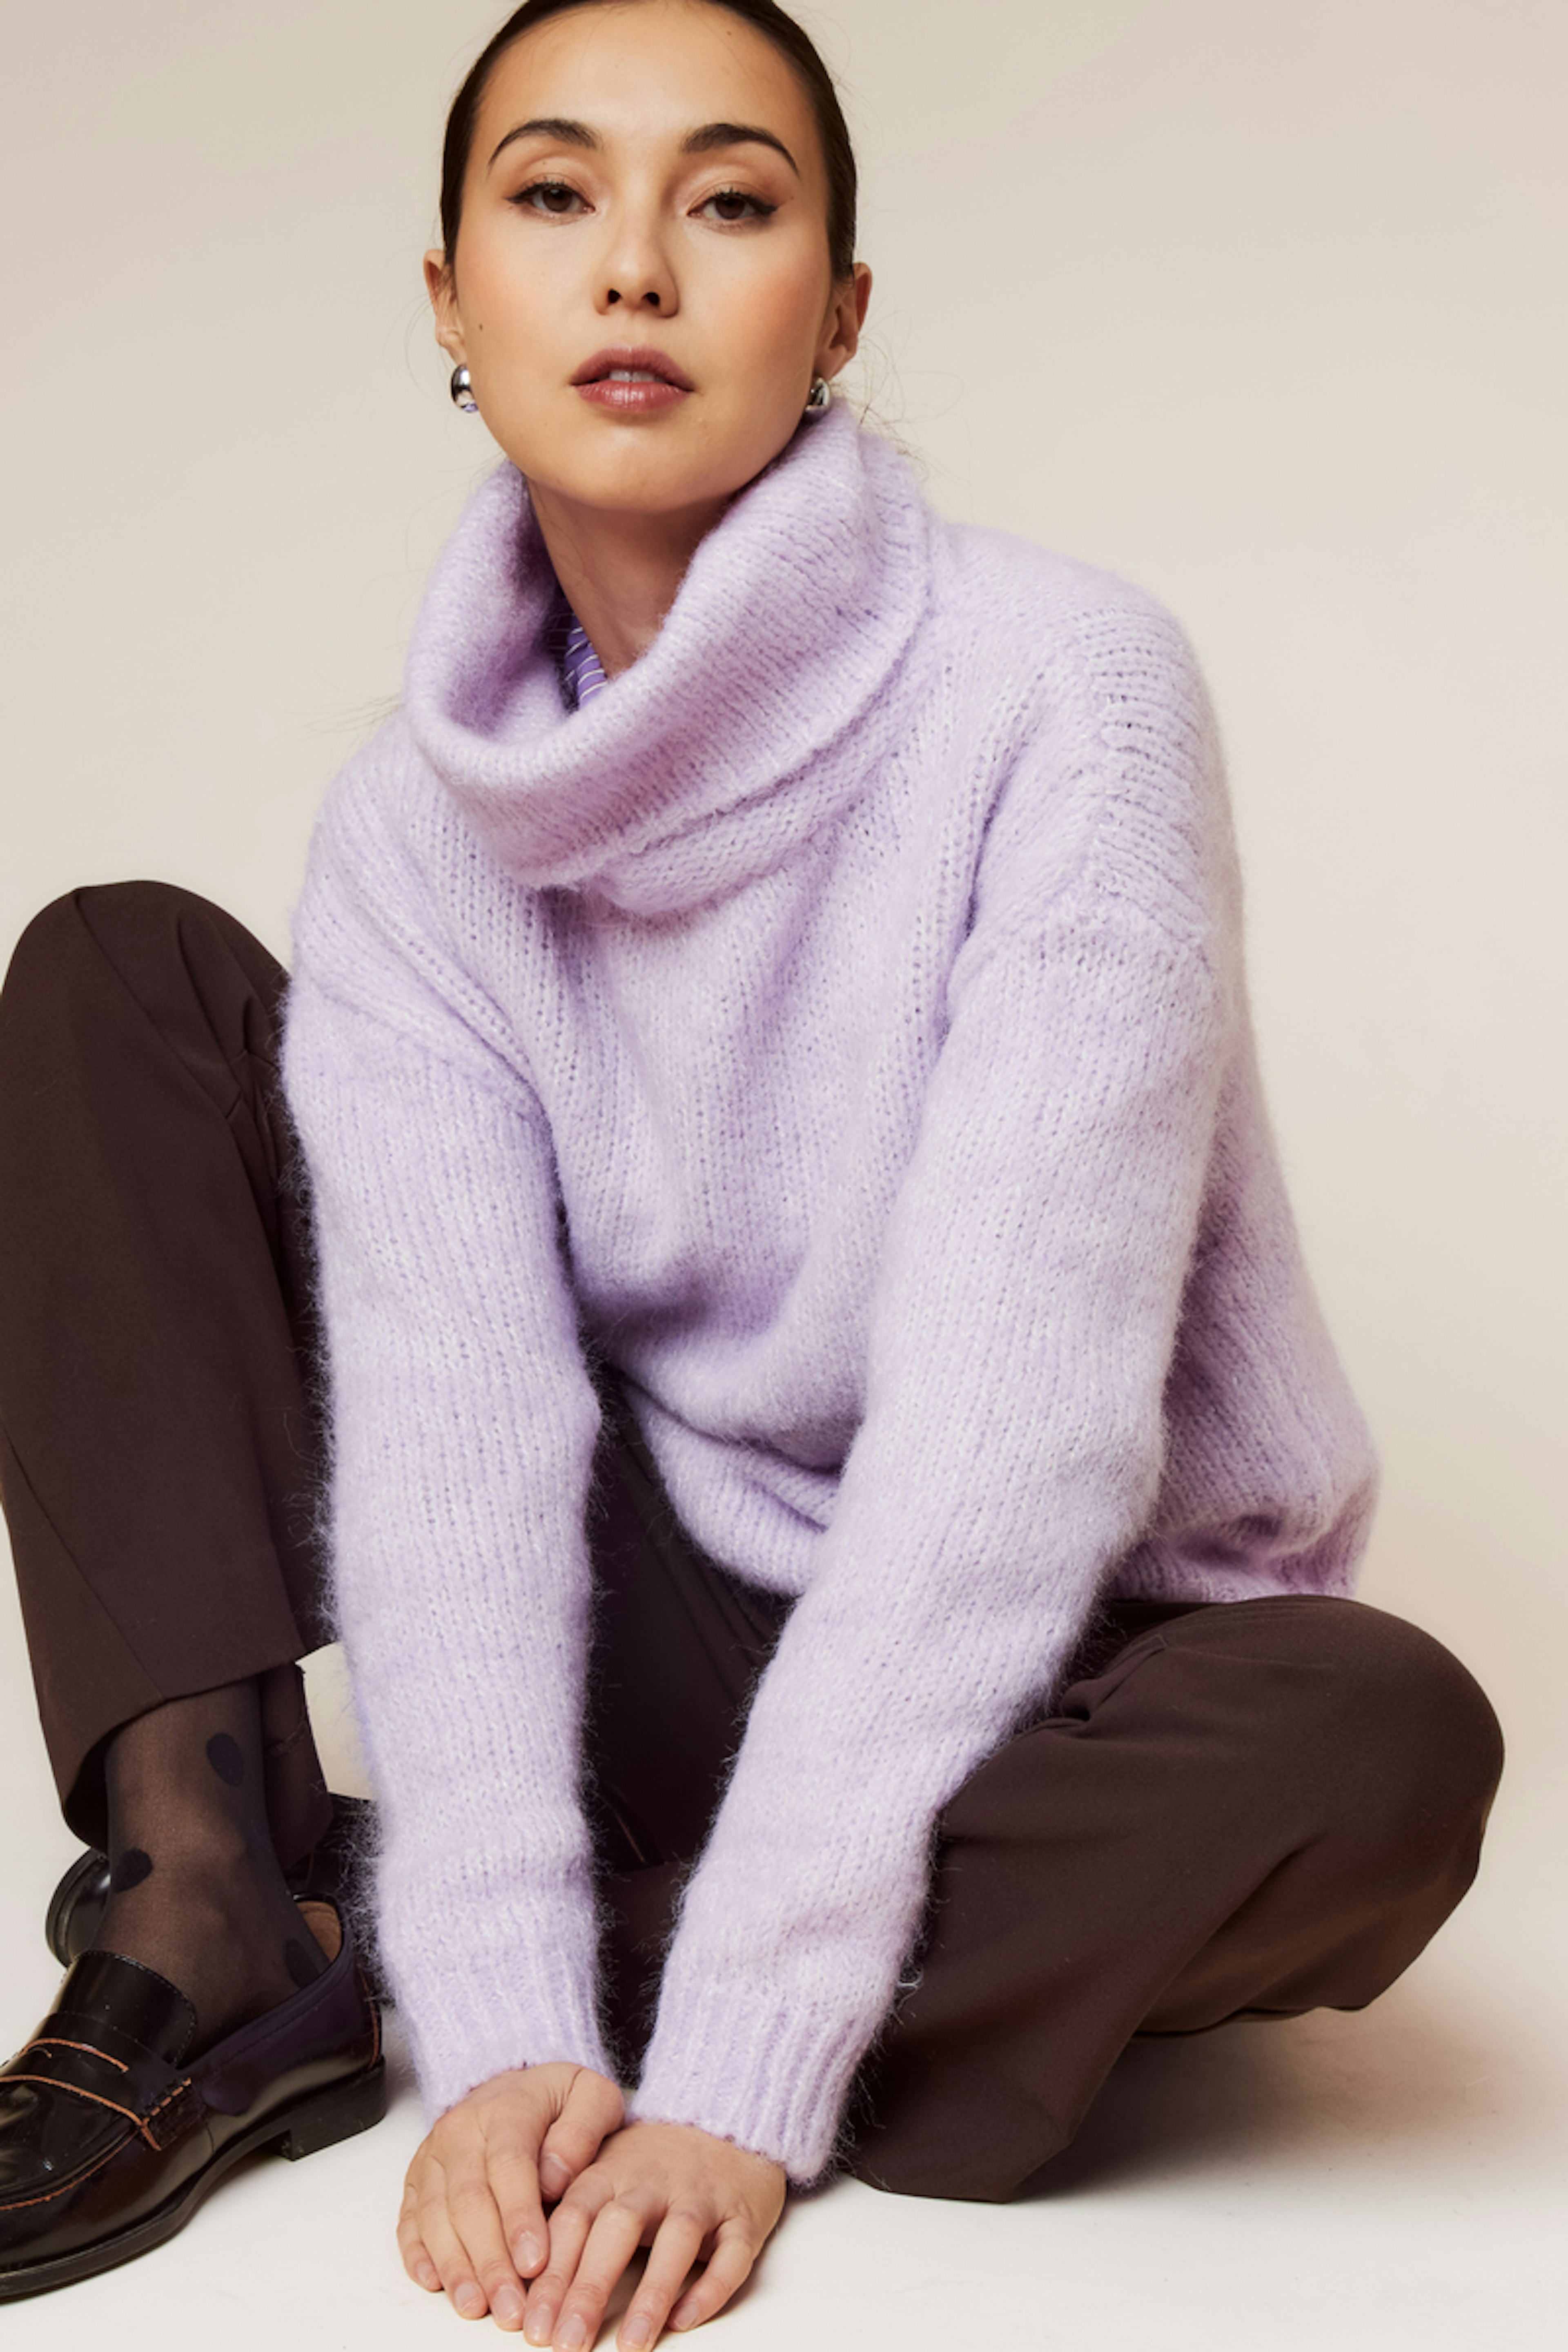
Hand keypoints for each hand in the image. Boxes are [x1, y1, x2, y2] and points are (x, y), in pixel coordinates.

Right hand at [399, 2062, 624, 2329]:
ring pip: (436, 2216)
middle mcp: (461, 2130)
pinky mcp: (416, 2180)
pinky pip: (410, 2220)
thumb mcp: (592, 2098)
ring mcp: (433, 2156)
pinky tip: (436, 2282)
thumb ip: (583, 2130)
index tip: (535, 2263)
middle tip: (511, 2306)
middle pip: (470, 2200)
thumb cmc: (558, 2103)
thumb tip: (556, 2176)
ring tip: (477, 2306)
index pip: (509, 2165)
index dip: (520, 2217)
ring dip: (456, 2266)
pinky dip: (419, 2254)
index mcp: (507, 2107)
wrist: (516, 2089)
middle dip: (491, 2260)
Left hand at [523, 2118, 786, 2349]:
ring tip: (630, 2345)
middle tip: (565, 2343)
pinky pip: (732, 2253)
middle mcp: (652, 2181)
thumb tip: (519, 2283)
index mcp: (609, 2172)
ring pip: (677, 2241)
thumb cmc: (654, 2163)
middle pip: (617, 2230)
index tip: (529, 2322)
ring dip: (652, 2293)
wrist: (730, 2120)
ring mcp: (701, 2196)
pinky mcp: (744, 2215)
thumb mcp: (605, 2174)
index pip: (572, 2221)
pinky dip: (711, 2287)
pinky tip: (687, 2319)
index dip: (550, 2272)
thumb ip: (569, 2217)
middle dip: (588, 2288)